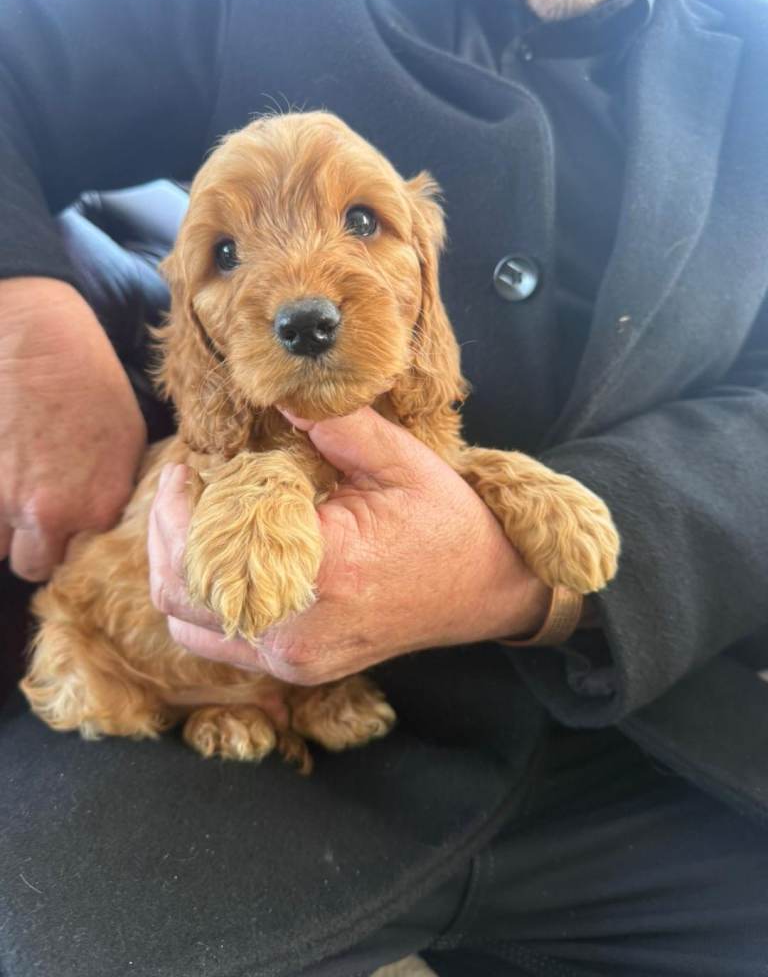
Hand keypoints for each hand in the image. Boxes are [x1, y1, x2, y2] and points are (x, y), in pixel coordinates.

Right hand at [0, 277, 145, 580]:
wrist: (36, 336)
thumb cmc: (89, 380)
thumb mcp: (127, 442)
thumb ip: (113, 495)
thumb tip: (101, 525)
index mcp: (98, 506)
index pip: (85, 558)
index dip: (74, 542)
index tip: (69, 524)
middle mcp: (48, 513)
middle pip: (33, 565)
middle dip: (33, 545)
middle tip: (35, 514)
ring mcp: (1, 500)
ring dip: (3, 527)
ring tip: (14, 489)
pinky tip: (1, 475)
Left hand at [149, 408, 549, 682]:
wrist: (484, 589)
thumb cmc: (447, 523)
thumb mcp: (402, 461)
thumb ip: (338, 426)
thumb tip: (278, 397)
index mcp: (325, 572)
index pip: (210, 546)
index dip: (179, 505)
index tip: (185, 465)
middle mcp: (298, 631)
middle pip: (181, 593)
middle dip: (165, 531)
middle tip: (176, 484)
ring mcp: (295, 658)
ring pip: (189, 624)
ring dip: (176, 568)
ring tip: (189, 518)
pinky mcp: (297, 667)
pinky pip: (218, 642)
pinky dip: (201, 601)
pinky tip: (217, 559)